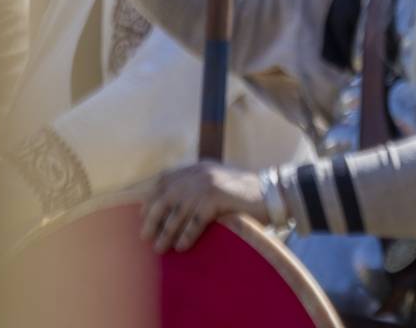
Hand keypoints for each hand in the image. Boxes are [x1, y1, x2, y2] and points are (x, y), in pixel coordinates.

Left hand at [142, 163, 267, 253]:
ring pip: (178, 211)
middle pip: (166, 195)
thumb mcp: (219, 183)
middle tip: (145, 236)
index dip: (151, 198)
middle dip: (152, 218)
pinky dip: (186, 235)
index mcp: (199, 167)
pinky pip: (195, 220)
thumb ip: (199, 187)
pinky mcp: (217, 198)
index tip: (143, 216)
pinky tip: (181, 246)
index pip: (165, 179)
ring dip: (166, 232)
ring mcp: (209, 184)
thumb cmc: (245, 194)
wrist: (273, 193)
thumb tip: (173, 208)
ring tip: (160, 248)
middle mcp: (200, 173)